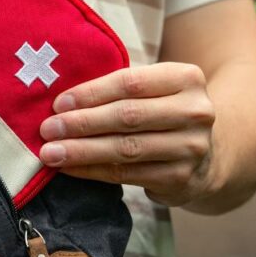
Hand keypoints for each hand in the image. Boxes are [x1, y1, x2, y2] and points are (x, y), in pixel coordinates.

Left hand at [38, 63, 218, 206]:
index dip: (91, 93)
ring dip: (82, 150)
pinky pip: (125, 174)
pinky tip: (69, 168)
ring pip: (125, 149)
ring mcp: (191, 148)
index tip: (58, 103)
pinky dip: (92, 170)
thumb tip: (61, 102)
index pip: (130, 83)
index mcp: (186, 78)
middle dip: (82, 123)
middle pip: (127, 116)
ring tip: (50, 152)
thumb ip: (120, 91)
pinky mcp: (180, 178)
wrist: (207, 155)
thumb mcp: (155, 91)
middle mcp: (195, 112)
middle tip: (47, 129)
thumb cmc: (164, 114)